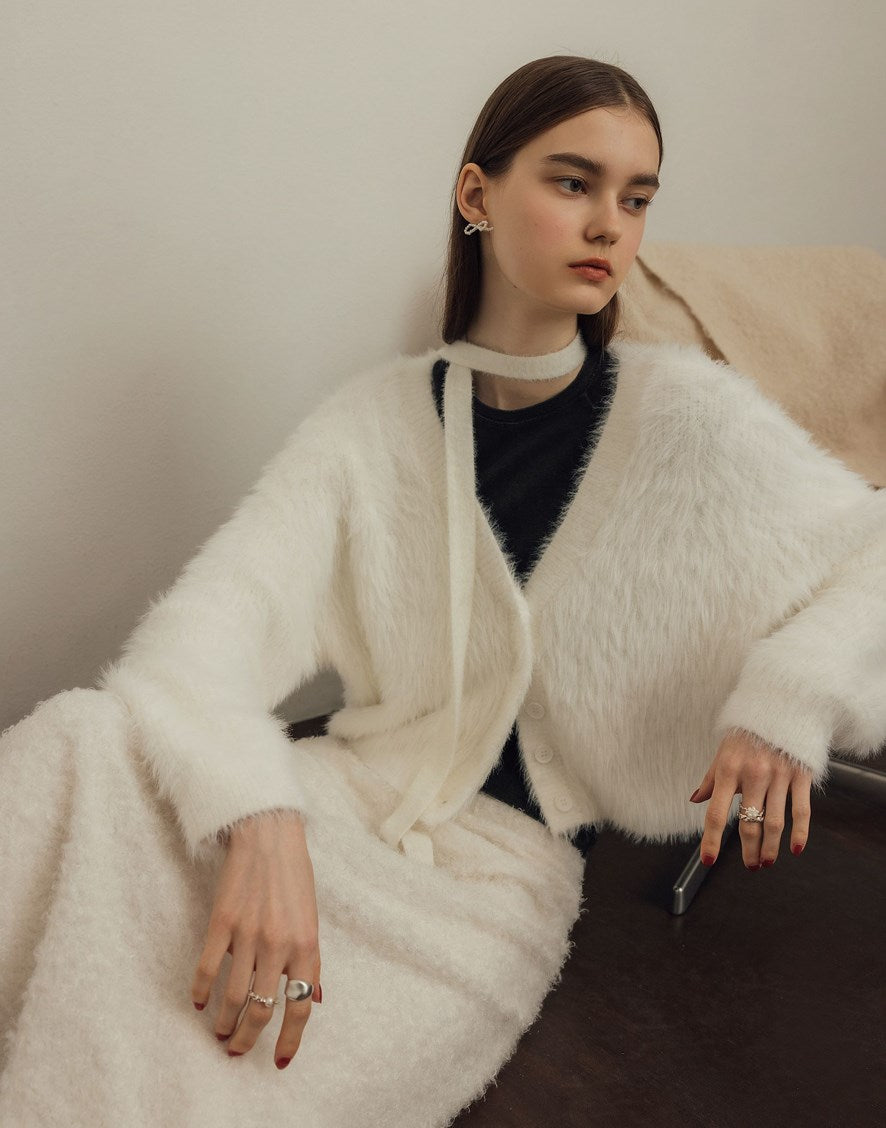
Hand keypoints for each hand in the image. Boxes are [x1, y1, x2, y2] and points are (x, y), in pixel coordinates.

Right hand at [191, 810, 321, 1069]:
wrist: (269, 834)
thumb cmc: (294, 875)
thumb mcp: (312, 917)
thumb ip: (310, 959)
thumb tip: (316, 997)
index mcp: (307, 944)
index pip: (301, 1006)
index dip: (291, 1039)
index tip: (281, 1060)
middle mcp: (278, 944)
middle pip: (262, 1009)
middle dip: (249, 1038)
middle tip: (238, 1051)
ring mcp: (248, 934)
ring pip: (233, 996)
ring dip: (225, 1022)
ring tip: (220, 1034)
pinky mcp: (222, 922)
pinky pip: (209, 967)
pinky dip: (202, 991)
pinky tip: (200, 1003)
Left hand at [689, 728, 811, 869]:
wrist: (781, 704)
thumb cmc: (748, 730)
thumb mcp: (723, 751)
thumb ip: (711, 779)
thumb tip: (696, 800)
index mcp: (728, 769)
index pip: (716, 813)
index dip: (711, 840)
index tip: (708, 860)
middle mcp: (753, 774)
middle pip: (748, 823)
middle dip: (748, 850)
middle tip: (750, 866)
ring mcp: (778, 776)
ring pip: (774, 822)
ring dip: (770, 848)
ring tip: (766, 861)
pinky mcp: (800, 775)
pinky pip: (800, 811)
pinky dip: (799, 834)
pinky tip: (795, 849)